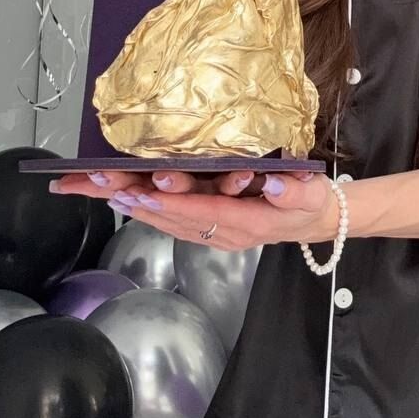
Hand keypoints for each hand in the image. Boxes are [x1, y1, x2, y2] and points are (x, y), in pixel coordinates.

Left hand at [48, 168, 337, 251]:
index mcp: (247, 223)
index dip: (173, 200)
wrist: (315, 220)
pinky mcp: (210, 227)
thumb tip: (272, 184)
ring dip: (135, 206)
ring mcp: (215, 233)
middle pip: (175, 217)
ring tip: (103, 190)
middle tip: (105, 185)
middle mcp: (224, 232)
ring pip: (168, 221)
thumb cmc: (311, 202)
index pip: (203, 211)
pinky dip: (148, 211)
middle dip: (138, 200)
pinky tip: (127, 199)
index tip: (143, 189)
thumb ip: (293, 191)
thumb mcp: (311, 195)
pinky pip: (172, 222)